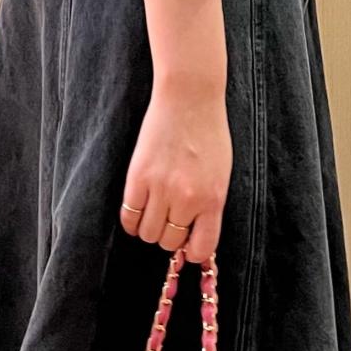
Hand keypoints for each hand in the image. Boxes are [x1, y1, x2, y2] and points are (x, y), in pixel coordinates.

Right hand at [119, 78, 230, 264]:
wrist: (189, 98)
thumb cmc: (209, 134)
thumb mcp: (221, 174)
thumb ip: (209, 205)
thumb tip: (195, 238)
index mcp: (213, 199)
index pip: (201, 248)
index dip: (191, 252)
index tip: (187, 246)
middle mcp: (187, 199)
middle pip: (169, 242)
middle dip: (169, 235)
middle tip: (169, 219)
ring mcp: (161, 189)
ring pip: (148, 233)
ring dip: (149, 227)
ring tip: (153, 211)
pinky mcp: (137, 177)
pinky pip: (129, 216)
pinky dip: (131, 220)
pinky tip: (138, 208)